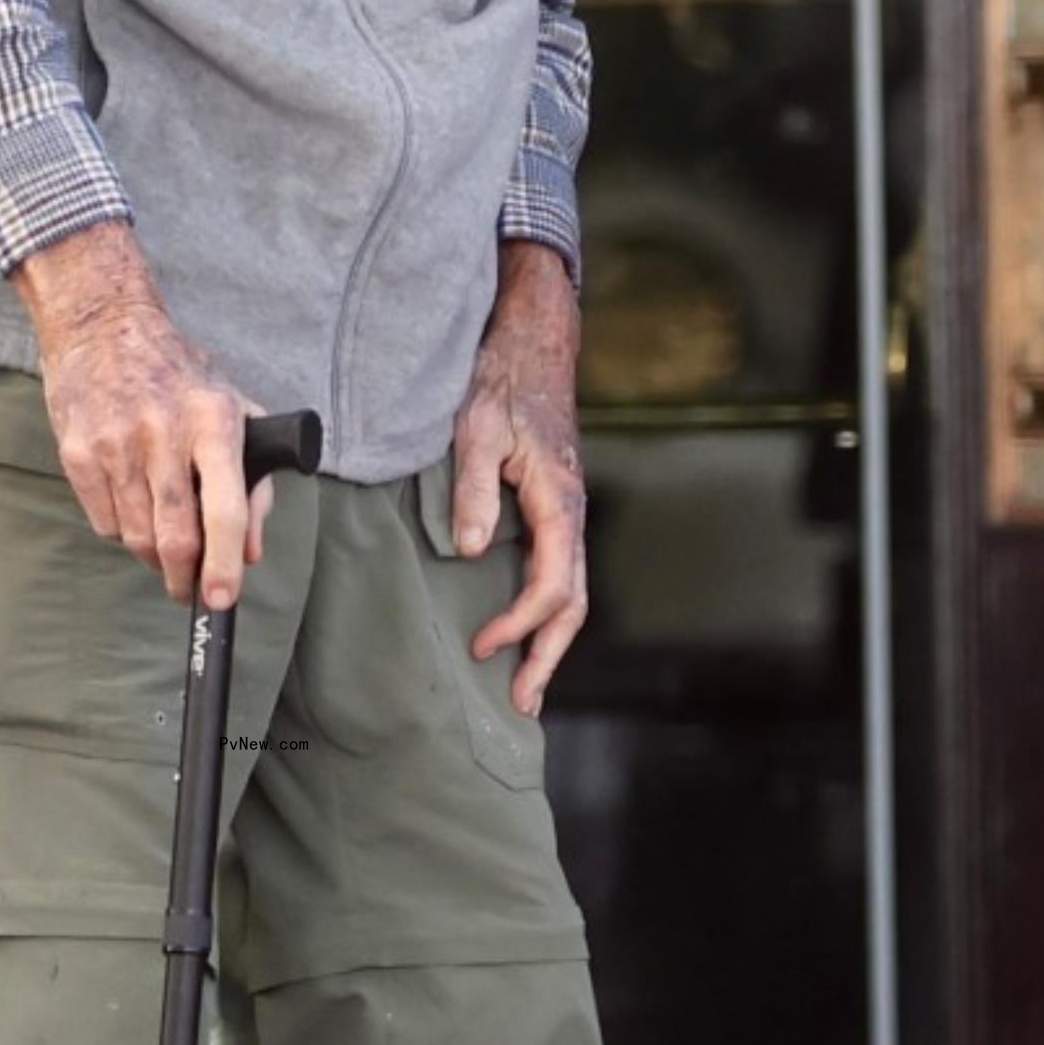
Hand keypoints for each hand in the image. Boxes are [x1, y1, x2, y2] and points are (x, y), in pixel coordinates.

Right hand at [11, 221, 272, 608]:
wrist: (101, 324)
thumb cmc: (176, 370)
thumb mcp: (230, 408)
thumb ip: (252, 481)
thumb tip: (252, 551)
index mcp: (213, 419)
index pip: (224, 507)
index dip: (226, 564)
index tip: (223, 600)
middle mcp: (165, 433)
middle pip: (175, 537)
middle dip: (186, 580)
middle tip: (191, 592)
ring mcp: (116, 445)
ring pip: (136, 539)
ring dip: (153, 558)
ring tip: (163, 548)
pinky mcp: (77, 453)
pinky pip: (104, 523)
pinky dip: (122, 530)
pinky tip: (131, 504)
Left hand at [450, 240, 587, 717]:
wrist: (532, 341)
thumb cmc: (502, 380)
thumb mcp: (478, 427)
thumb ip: (475, 489)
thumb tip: (470, 552)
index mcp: (559, 501)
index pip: (551, 584)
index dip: (519, 624)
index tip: (481, 647)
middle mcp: (571, 513)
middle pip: (574, 602)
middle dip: (548, 655)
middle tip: (518, 703)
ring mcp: (564, 511)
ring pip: (570, 589)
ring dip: (548, 638)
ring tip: (521, 682)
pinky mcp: (551, 505)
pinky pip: (557, 569)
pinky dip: (543, 608)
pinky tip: (519, 625)